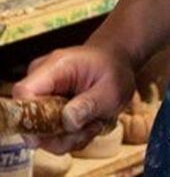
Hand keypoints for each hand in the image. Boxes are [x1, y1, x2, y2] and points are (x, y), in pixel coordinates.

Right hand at [12, 44, 135, 153]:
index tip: (60, 130)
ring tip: (93, 123)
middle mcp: (41, 79)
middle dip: (61, 134)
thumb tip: (67, 120)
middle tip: (91, 126)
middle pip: (30, 120)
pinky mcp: (44, 109)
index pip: (24, 93)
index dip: (33, 119)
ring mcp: (41, 94)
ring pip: (40, 133)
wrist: (116, 63)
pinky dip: (69, 136)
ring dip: (69, 137)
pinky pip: (49, 134)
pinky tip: (86, 123)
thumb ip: (89, 104)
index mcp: (55, 66)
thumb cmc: (114, 70)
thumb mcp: (111, 88)